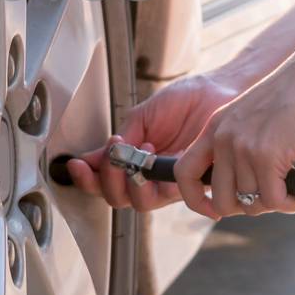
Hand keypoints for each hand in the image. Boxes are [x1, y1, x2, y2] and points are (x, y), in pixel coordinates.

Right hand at [62, 69, 244, 210]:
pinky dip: (148, 178)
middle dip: (105, 182)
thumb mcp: (142, 117)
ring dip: (125, 182)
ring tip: (127, 154)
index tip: (76, 164)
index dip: (88, 179)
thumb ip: (120, 140)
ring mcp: (170, 182)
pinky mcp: (190, 184)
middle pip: (118, 199)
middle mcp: (151, 177)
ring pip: (139, 203)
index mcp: (136, 161)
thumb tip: (89, 158)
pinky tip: (148, 151)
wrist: (219, 91)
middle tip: (107, 159)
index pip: (106, 180)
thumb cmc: (187, 100)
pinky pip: (164, 195)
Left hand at [170, 28, 294, 219]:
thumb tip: (239, 189)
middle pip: (222, 199)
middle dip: (246, 207)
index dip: (194, 199)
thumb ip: (236, 145)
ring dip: (273, 203)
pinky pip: (272, 200)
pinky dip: (288, 203)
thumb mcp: (249, 117)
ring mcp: (243, 148)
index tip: (212, 211)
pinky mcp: (267, 156)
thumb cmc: (291, 97)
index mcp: (213, 128)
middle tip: (268, 197)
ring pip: (251, 203)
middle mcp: (222, 139)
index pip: (183, 173)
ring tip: (288, 190)